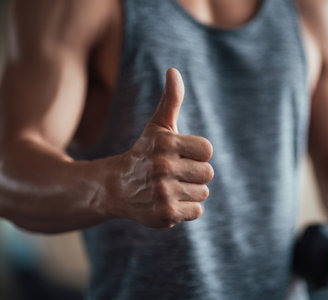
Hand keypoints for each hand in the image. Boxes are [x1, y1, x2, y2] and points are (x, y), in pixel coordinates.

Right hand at [105, 68, 213, 227]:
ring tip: (169, 187)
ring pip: (203, 193)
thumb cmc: (144, 153)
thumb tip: (173, 70)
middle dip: (193, 174)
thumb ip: (170, 99)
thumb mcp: (157, 126)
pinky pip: (197, 211)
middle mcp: (164, 167)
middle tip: (172, 173)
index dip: (197, 154)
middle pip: (207, 173)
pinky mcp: (165, 214)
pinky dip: (186, 209)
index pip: (208, 151)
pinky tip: (168, 201)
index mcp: (166, 143)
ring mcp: (163, 192)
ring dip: (190, 192)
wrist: (116, 187)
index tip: (179, 155)